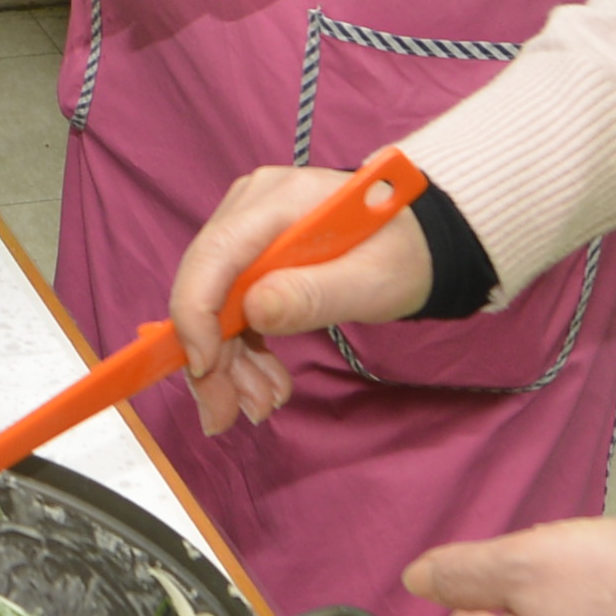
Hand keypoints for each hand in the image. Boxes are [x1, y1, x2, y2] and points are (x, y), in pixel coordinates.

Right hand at [171, 158, 444, 431]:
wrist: (419, 247)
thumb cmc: (403, 256)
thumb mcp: (372, 282)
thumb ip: (314, 295)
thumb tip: (253, 309)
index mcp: (280, 200)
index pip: (215, 254)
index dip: (196, 314)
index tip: (205, 369)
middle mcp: (250, 208)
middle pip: (205, 287)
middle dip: (211, 358)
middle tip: (226, 415)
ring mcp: (246, 232)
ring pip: (211, 307)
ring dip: (228, 364)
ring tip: (264, 402)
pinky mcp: (249, 258)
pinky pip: (229, 310)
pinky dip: (241, 352)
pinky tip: (265, 381)